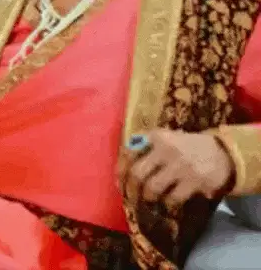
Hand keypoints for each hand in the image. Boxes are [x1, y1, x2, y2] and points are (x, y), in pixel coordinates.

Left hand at [117, 129, 234, 206]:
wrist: (221, 153)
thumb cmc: (185, 147)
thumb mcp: (165, 138)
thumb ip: (145, 147)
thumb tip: (122, 166)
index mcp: (155, 136)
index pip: (128, 152)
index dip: (120, 171)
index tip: (119, 184)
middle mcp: (165, 149)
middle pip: (137, 173)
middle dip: (130, 189)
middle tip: (130, 198)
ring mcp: (180, 165)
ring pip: (152, 188)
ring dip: (148, 198)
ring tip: (149, 200)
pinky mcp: (194, 182)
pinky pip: (172, 199)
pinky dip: (167, 204)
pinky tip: (168, 204)